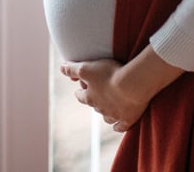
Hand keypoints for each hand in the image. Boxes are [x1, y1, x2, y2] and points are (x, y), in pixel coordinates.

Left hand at [61, 45, 184, 132]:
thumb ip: (72, 69)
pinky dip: (118, 126)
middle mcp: (100, 108)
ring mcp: (114, 115)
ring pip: (106, 117)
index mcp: (90, 97)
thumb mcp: (86, 68)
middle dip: (94, 101)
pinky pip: (121, 126)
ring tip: (108, 108)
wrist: (132, 85)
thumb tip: (61, 68)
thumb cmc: (109, 74)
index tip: (79, 90)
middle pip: (94, 106)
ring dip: (106, 113)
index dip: (80, 93)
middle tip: (98, 94)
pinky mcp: (128, 119)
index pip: (81, 97)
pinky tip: (117, 125)